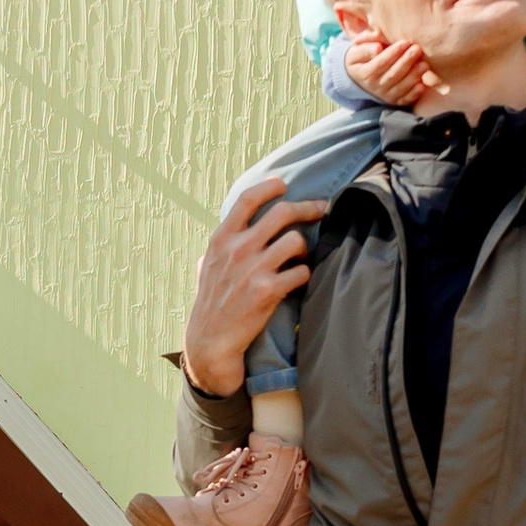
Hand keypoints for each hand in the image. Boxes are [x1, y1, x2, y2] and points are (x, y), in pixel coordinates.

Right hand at [180, 170, 331, 395]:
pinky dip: (305, 274)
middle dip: (307, 207)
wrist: (210, 341)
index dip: (268, 187)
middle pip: (281, 213)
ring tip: (303, 256)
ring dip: (306, 247)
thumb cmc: (209, 303)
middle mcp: (237, 249)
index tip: (283, 185)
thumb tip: (229, 231)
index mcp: (221, 239)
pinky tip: (300, 279)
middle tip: (320, 209)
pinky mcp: (267, 291)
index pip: (247, 199)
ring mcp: (253, 269)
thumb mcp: (205, 267)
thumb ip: (219, 247)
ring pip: (296, 241)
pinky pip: (300, 272)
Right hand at [334, 14, 441, 111]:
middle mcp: (375, 86)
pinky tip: (422, 84)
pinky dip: (414, 93)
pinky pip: (405, 99)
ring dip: (414, 76)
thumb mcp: (355, 53)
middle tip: (417, 49)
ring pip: (401, 87)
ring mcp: (385, 95)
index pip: (381, 63)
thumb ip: (364, 49)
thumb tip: (377, 48)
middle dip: (406, 62)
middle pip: (393, 74)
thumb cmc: (362, 59)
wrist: (360, 79)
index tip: (405, 42)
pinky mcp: (395, 101)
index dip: (393, 53)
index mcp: (364, 73)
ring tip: (424, 64)